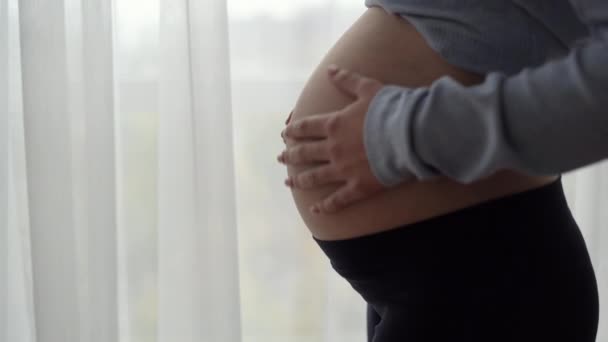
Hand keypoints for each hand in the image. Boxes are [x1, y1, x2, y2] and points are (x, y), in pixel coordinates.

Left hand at [278, 64, 389, 214]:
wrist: (409, 134)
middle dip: (290, 155)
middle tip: (281, 158)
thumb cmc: (390, 108)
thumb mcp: (367, 88)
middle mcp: (333, 148)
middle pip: (304, 153)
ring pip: (314, 177)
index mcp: (334, 125)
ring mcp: (343, 170)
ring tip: (289, 182)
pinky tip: (314, 210)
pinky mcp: (357, 187)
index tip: (284, 134)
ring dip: (299, 180)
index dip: (293, 131)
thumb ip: (347, 80)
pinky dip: (325, 206)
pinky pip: (337, 200)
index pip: (305, 128)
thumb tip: (330, 69)